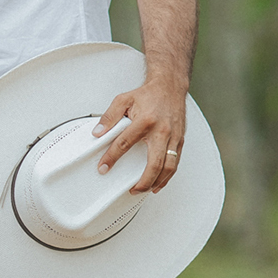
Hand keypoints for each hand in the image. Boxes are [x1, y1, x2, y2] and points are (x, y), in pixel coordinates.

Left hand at [93, 75, 186, 194]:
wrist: (170, 87)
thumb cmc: (149, 94)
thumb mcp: (123, 100)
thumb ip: (109, 117)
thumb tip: (98, 132)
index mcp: (145, 120)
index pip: (125, 143)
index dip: (112, 157)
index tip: (104, 167)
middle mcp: (161, 131)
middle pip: (154, 163)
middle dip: (143, 181)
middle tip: (132, 189)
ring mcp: (173, 137)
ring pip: (168, 167)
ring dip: (157, 182)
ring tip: (144, 189)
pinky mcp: (179, 140)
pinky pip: (175, 162)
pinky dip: (167, 176)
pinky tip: (159, 182)